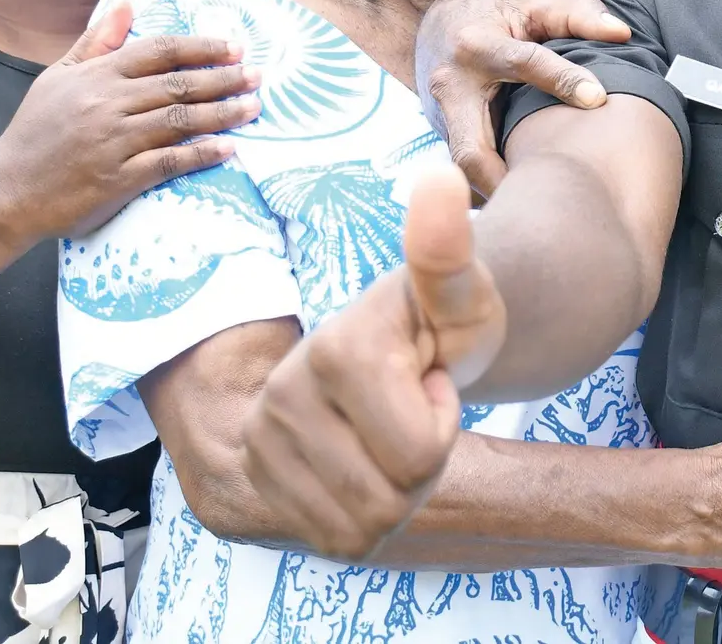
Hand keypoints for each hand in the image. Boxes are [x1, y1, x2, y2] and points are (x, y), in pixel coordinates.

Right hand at [0, 3, 260, 239]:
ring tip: (254, 107)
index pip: (160, 51)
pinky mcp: (119, 177)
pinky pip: (170, 161)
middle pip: (179, 84)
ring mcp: (114, 141)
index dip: (201, 47)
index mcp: (96, 75)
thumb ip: (96, 42)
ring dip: (223, 113)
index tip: (234, 47)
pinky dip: (202, 153)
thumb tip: (128, 4)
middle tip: (257, 76)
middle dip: (224, 78)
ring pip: (181, 119)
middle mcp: (107, 104)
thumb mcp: (58, 78)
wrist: (7, 190)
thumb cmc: (36, 131)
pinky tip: (229, 148)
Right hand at [241, 167, 507, 561]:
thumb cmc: (443, 321)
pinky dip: (367, 518)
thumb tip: (441, 178)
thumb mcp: (463, 292)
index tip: (432, 379)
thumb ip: (449, 250)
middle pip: (392, 500)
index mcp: (337, 350)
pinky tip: (366, 468)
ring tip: (391, 436)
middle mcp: (282, 398)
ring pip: (364, 528)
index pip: (421, 455)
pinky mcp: (258, 490)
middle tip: (414, 413)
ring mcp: (261, 446)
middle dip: (424, 465)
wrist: (399, 347)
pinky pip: (337, 543)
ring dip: (397, 493)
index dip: (444, 424)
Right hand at [414, 0, 630, 196]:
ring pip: (464, 169)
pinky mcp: (442, 134)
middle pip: (471, 147)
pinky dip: (491, 189)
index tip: (597, 99)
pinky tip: (521, 206)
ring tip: (539, 215)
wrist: (436, 23)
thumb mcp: (533, 5)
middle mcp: (452, 85)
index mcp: (480, 45)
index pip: (524, 63)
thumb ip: (578, 15)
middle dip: (502, 181)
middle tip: (548, 203)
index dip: (561, 80)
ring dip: (497, 194)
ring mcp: (441, 116)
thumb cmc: (496, 16)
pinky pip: (466, 168)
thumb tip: (622, 32)